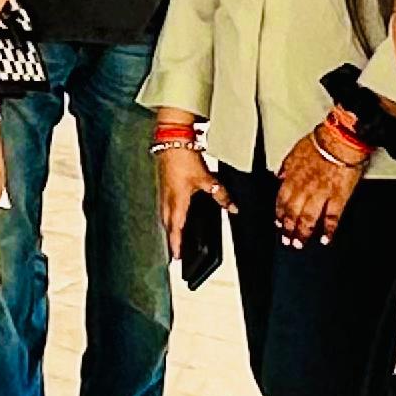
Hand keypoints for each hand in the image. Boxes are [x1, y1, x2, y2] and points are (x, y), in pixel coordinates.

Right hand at [154, 134, 223, 259]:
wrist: (171, 139)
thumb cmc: (184, 157)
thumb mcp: (207, 178)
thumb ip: (221, 195)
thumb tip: (233, 208)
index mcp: (177, 201)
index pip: (176, 229)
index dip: (177, 244)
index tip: (177, 257)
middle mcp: (167, 198)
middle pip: (168, 225)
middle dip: (171, 239)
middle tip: (175, 252)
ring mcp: (163, 191)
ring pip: (164, 215)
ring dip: (169, 227)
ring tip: (174, 236)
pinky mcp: (163, 184)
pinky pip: (164, 205)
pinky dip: (168, 215)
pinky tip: (173, 213)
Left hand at [274, 127, 365, 246]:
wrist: (341, 139)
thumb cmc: (321, 141)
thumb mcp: (295, 151)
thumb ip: (286, 167)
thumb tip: (279, 176)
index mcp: (292, 177)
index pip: (281, 200)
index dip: (279, 214)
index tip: (278, 224)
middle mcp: (304, 188)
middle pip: (292, 213)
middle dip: (288, 229)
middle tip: (287, 241)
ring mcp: (321, 194)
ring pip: (308, 218)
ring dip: (303, 233)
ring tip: (300, 243)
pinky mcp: (339, 197)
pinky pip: (332, 217)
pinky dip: (328, 230)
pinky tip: (326, 238)